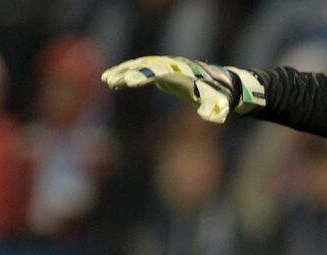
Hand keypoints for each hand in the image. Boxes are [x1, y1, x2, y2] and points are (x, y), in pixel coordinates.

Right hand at [101, 56, 265, 123]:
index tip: (130, 82)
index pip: (160, 71)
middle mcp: (171, 65)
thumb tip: (210, 117)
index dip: (145, 75)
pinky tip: (111, 82)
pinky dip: (125, 74)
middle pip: (146, 65)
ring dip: (122, 71)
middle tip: (113, 81)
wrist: (220, 85)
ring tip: (107, 80)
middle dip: (129, 72)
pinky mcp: (160, 71)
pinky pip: (140, 70)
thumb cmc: (218, 96)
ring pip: (140, 65)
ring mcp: (165, 66)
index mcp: (183, 72)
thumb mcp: (218, 103)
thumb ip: (213, 109)